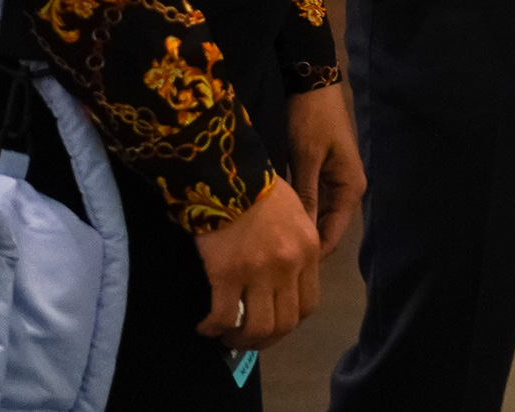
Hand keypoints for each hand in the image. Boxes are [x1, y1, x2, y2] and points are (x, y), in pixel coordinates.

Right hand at [194, 174, 321, 348]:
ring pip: (259, 326)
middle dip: (266, 339)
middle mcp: (290, 265)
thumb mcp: (295, 213)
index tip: (272, 325)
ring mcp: (261, 272)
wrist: (227, 174)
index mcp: (310, 249)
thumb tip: (285, 273)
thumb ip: (296, 244)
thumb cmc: (258, 187)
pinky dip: (213, 327)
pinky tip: (205, 326)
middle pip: (286, 322)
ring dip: (241, 339)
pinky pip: (224, 316)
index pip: (308, 303)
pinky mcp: (228, 274)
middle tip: (246, 339)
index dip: (289, 322)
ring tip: (225, 336)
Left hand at [285, 84, 363, 259]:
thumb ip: (305, 197)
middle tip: (271, 266)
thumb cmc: (311, 120)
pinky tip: (275, 225)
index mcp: (350, 188)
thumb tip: (299, 236)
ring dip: (299, 233)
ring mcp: (336, 183)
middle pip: (326, 231)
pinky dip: (298, 216)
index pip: (332, 235)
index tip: (282, 273)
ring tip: (270, 250)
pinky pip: (312, 205)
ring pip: (317, 219)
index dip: (310, 256)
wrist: (312, 86)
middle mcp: (348, 189)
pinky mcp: (323, 175)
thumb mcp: (305, 158)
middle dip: (303, 248)